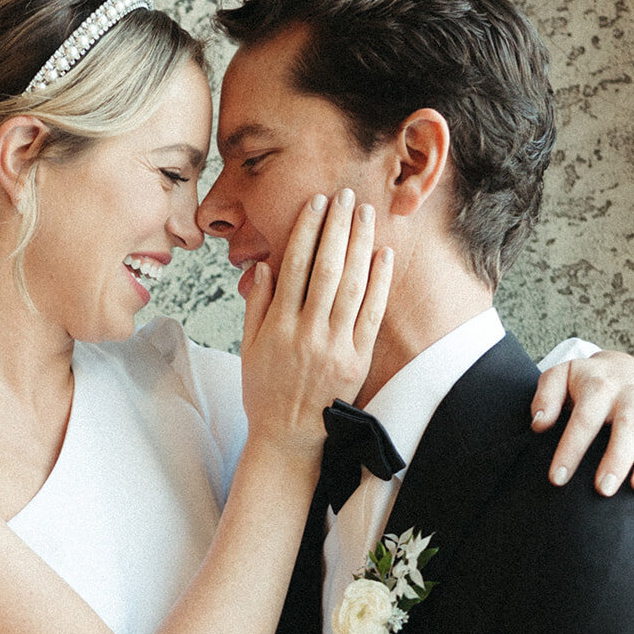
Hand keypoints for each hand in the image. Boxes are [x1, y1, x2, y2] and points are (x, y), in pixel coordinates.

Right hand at [240, 190, 393, 460]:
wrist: (288, 438)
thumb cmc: (265, 392)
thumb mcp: (249, 349)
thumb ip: (257, 306)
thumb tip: (265, 266)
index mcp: (278, 326)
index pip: (295, 266)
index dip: (307, 231)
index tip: (317, 203)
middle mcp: (307, 333)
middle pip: (326, 269)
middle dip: (337, 227)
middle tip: (346, 195)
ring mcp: (335, 347)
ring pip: (351, 286)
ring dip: (360, 245)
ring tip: (366, 214)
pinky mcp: (357, 362)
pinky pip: (371, 315)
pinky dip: (378, 283)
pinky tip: (383, 256)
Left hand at [531, 351, 633, 498]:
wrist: (620, 369)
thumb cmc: (583, 383)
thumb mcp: (559, 378)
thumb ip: (546, 396)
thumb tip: (539, 424)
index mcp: (602, 385)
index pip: (585, 418)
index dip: (571, 448)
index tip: (557, 478)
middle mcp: (633, 395)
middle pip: (628, 426)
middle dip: (617, 457)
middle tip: (603, 489)